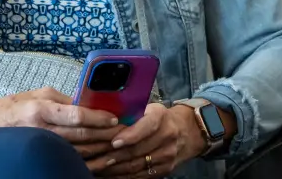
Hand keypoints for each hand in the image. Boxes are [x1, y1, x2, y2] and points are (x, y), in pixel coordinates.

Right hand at [0, 87, 125, 157]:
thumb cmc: (15, 106)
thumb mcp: (39, 94)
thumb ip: (64, 99)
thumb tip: (89, 102)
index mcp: (41, 109)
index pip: (76, 114)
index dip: (97, 117)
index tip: (114, 117)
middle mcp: (42, 129)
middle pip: (81, 135)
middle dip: (105, 134)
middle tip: (126, 130)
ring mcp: (42, 145)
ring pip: (78, 150)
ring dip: (101, 148)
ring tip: (119, 144)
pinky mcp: (43, 155)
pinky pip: (70, 159)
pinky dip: (89, 160)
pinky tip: (103, 158)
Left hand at [85, 103, 203, 176]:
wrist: (186, 132)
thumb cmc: (159, 118)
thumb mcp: (149, 108)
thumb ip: (130, 113)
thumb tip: (101, 117)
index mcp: (161, 117)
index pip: (147, 126)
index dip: (130, 135)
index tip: (114, 142)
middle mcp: (167, 136)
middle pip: (138, 149)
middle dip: (114, 155)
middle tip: (95, 158)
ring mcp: (167, 155)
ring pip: (137, 165)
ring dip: (115, 168)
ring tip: (97, 167)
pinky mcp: (165, 169)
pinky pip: (141, 175)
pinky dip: (123, 176)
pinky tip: (109, 174)